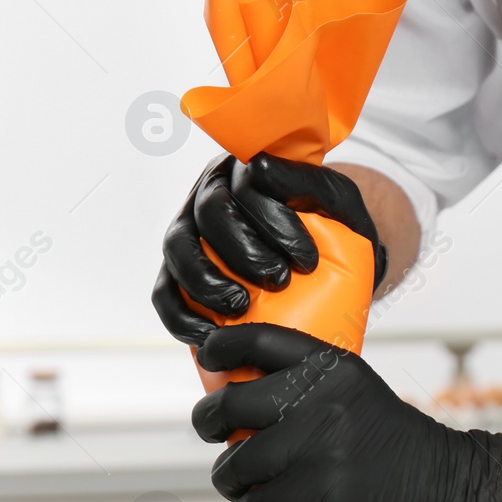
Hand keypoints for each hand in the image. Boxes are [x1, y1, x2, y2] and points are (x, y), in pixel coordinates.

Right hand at [152, 154, 388, 346]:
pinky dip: (181, 317)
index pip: (248, 184)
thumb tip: (259, 167)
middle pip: (211, 212)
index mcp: (245, 169)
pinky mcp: (176, 272)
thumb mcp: (339, 204)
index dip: (275, 222)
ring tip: (241, 306)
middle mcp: (210, 193)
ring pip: (177, 248)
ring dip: (207, 281)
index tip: (308, 260)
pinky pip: (163, 292)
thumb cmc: (336, 229)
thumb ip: (309, 181)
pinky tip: (210, 335)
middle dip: (244, 251)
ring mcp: (188, 230)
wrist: (333, 265)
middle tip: (280, 281)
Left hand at [191, 324, 501, 501]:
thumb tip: (240, 393)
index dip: (220, 347)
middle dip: (209, 424)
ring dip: (231, 481)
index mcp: (330, 368)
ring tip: (247, 488)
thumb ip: (308, 387)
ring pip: (234, 463)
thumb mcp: (358, 394)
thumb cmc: (399, 449)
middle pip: (229, 404)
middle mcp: (318, 400)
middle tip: (216, 436)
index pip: (257, 340)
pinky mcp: (312, 494)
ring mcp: (314, 447)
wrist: (449, 493)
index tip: (208, 357)